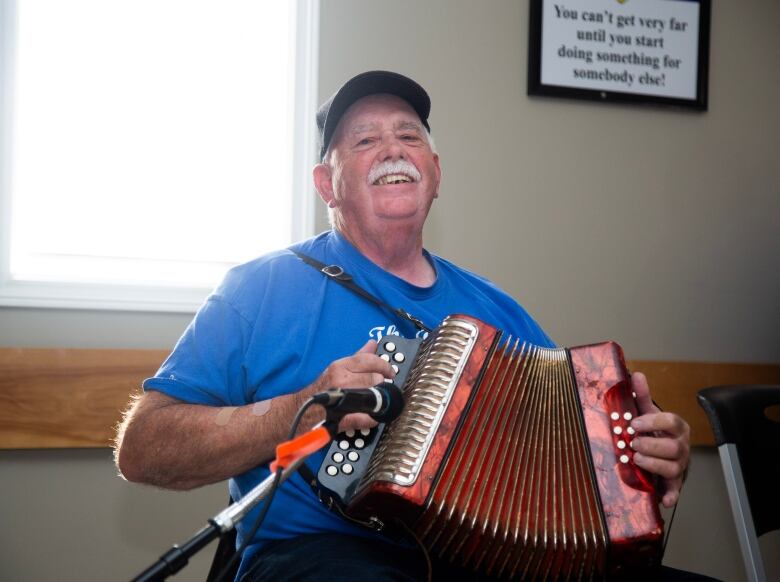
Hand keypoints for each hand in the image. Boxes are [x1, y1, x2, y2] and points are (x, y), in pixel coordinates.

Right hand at [311, 340, 395, 432]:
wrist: (303, 410)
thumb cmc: (322, 389)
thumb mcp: (339, 368)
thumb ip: (358, 356)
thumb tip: (372, 343)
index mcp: (340, 367)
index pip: (369, 361)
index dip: (384, 366)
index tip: (390, 372)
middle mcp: (341, 380)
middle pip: (375, 379)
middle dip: (379, 385)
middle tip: (377, 389)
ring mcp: (342, 399)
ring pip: (373, 396)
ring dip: (376, 400)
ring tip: (371, 401)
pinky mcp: (344, 418)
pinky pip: (368, 418)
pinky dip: (372, 418)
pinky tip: (370, 416)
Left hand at [629, 371, 689, 507]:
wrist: (665, 455)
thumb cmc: (656, 432)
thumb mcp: (648, 414)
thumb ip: (643, 396)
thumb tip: (636, 374)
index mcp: (677, 428)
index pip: (672, 421)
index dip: (653, 422)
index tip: (634, 423)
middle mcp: (682, 447)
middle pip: (673, 447)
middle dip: (651, 445)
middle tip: (632, 443)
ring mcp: (680, 466)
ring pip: (672, 467)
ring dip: (653, 464)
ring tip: (636, 459)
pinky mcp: (675, 483)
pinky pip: (676, 491)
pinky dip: (671, 496)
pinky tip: (663, 499)